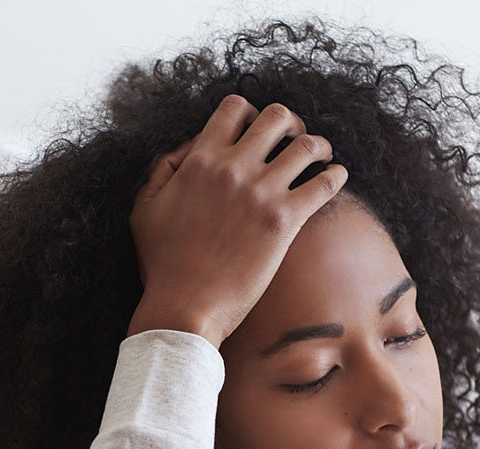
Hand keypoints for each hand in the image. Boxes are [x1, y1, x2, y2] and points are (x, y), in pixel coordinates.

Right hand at [128, 95, 348, 347]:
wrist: (183, 308)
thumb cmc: (161, 265)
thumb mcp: (144, 210)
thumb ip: (162, 171)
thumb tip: (187, 148)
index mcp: (199, 160)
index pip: (234, 108)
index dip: (251, 113)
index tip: (257, 131)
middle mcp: (232, 168)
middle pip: (277, 116)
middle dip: (290, 124)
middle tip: (293, 141)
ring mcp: (260, 193)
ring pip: (307, 144)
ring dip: (318, 146)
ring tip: (321, 156)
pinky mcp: (283, 221)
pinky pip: (324, 182)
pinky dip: (335, 175)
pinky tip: (335, 177)